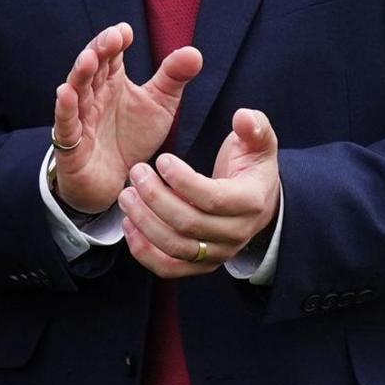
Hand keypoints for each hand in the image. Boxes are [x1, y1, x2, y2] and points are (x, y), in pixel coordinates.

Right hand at [49, 22, 202, 213]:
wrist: (114, 179)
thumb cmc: (132, 137)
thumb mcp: (159, 105)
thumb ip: (173, 78)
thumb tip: (194, 52)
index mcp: (112, 81)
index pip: (111, 55)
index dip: (115, 42)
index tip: (125, 31)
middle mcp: (94, 95)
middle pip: (93, 68)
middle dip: (99, 51)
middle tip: (112, 38)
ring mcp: (80, 117)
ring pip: (77, 91)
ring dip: (80, 74)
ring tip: (88, 59)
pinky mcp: (71, 143)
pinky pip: (66, 123)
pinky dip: (65, 108)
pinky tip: (65, 93)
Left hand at [119, 109, 279, 278]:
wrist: (258, 203)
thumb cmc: (251, 168)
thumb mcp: (258, 143)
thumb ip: (253, 126)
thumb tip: (242, 116)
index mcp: (250, 202)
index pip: (212, 199)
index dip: (182, 180)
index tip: (161, 159)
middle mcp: (236, 234)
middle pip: (188, 224)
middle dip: (155, 197)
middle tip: (136, 172)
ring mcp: (218, 253)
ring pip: (175, 248)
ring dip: (144, 222)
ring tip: (126, 195)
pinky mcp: (200, 265)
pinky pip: (168, 268)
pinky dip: (143, 251)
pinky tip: (129, 225)